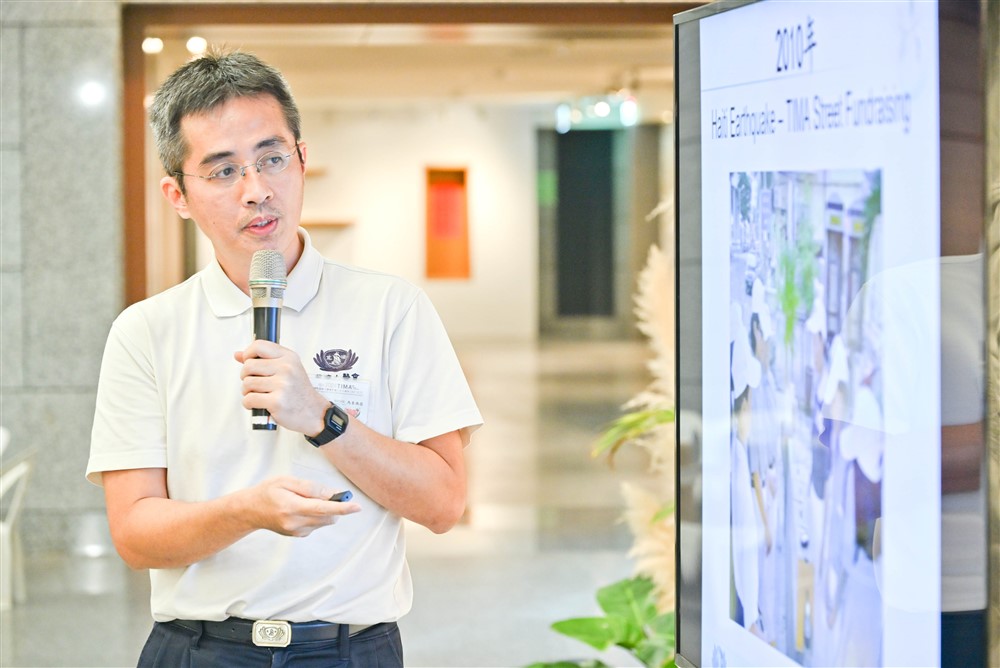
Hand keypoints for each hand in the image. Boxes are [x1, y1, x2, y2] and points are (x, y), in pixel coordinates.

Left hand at [235, 340, 328, 435]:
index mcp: (289, 358)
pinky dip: (248, 404)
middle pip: (248, 366)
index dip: (247, 354)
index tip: (248, 362)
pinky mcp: (276, 402)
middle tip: (253, 384)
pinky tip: (257, 404)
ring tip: (258, 395)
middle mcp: (286, 368)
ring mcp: (282, 385)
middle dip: (245, 377)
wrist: (314, 412)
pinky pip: (249, 399)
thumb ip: (263, 360)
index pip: (259, 346)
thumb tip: (238, 354)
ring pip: (247, 384)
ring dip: (247, 392)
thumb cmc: (298, 392)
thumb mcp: (287, 369)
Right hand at [245, 476, 360, 536]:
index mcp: (291, 507)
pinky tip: (301, 508)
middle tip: (325, 493)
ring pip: (324, 522)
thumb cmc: (268, 492)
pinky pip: (317, 525)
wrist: (250, 510)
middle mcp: (294, 523)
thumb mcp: (286, 481)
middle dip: (334, 506)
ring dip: (325, 511)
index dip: (342, 508)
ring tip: (305, 500)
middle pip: (327, 517)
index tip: (357, 507)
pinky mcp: (298, 535)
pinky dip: (317, 515)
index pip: (322, 509)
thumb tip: (330, 493)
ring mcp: (296, 532)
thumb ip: (309, 487)